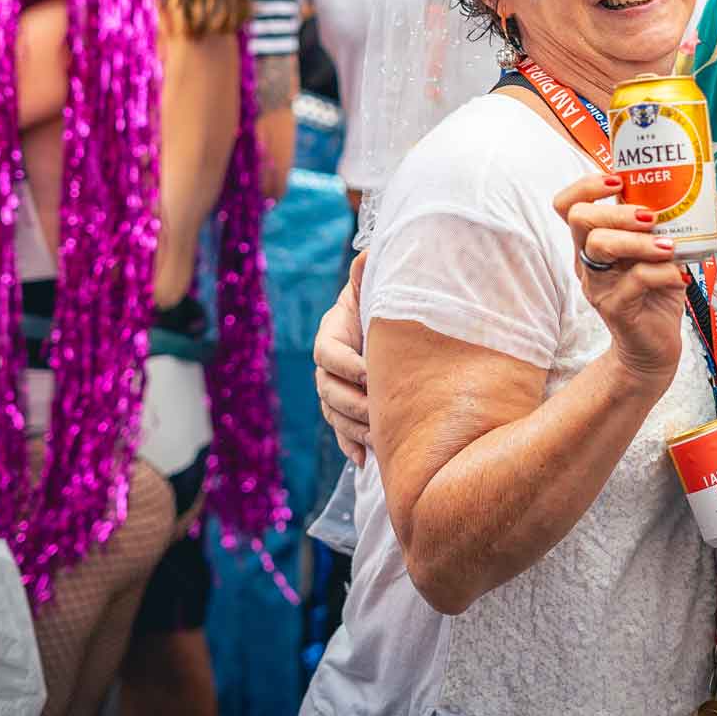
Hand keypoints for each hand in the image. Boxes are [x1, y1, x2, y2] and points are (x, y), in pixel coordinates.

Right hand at [313, 254, 371, 464]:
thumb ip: (367, 276)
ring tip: (378, 436)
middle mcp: (327, 364)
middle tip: (378, 411)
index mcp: (331, 333)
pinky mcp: (345, 411)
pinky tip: (365, 461)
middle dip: (352, 402)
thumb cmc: (384, 304)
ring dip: (353, 427)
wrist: (389, 326)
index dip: (345, 364)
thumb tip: (366, 253)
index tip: (369, 372)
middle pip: (328, 389)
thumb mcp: (375, 289)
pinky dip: (351, 447)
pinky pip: (342, 433)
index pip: (327, 352)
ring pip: (334, 413)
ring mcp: (334, 389)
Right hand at [554, 172, 688, 389]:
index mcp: (592, 243)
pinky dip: (661, 271)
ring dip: (639, 240)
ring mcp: (598, 285)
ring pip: (601, 246)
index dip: (585, 186)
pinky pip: (635, 280)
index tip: (617, 181)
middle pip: (580, 219)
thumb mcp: (651, 254)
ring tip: (669, 246)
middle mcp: (587, 261)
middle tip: (650, 217)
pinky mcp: (615, 308)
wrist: (654, 347)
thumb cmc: (654, 294)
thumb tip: (681, 191)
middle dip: (617, 211)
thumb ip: (653, 228)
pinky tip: (678, 275)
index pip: (567, 205)